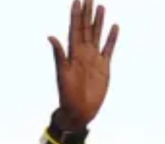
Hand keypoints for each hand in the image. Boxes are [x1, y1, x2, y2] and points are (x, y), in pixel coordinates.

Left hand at [48, 0, 119, 128]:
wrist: (78, 111)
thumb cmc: (67, 95)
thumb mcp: (62, 73)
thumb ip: (59, 54)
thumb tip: (50, 36)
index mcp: (72, 53)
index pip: (75, 29)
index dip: (76, 15)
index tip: (77, 0)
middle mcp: (83, 53)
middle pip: (86, 28)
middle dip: (88, 13)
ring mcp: (93, 59)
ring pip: (97, 35)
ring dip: (99, 21)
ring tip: (101, 7)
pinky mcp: (103, 66)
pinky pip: (108, 48)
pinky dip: (111, 38)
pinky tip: (114, 26)